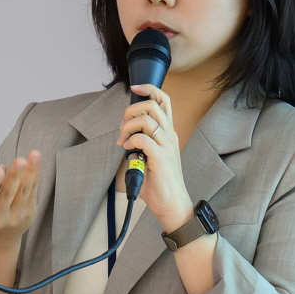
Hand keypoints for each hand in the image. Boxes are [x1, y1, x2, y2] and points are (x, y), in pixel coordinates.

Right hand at [0, 150, 42, 293]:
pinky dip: (34, 177)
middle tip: (20, 160)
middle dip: (15, 175)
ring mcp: (16, 218)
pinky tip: (36, 164)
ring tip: (34, 155)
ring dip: (30, 172)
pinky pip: (32, 192)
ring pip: (24, 192)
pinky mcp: (29, 215)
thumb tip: (3, 168)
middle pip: (8, 194)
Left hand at [119, 84, 191, 231]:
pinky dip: (130, 140)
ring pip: (147, 118)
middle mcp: (170, 136)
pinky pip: (142, 139)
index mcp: (168, 133)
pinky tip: (127, 150)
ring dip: (128, 126)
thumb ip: (141, 143)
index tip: (134, 88)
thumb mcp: (149, 157)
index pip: (164, 101)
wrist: (172, 205)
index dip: (149, 89)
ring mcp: (167, 146)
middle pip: (153, 104)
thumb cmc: (159, 183)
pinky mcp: (161, 158)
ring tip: (122, 140)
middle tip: (123, 126)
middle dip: (131, 109)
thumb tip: (124, 135)